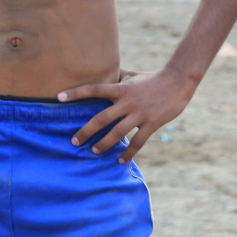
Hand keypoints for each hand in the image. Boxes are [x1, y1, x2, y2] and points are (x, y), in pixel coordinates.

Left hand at [60, 69, 194, 163]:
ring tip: (94, 151)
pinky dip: (129, 152)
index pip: (94, 89)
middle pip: (102, 118)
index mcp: (121, 89)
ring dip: (104, 144)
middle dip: (86, 131)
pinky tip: (121, 161)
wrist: (178, 81)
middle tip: (74, 141)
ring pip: (118, 132)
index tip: (58, 98)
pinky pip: (138, 142)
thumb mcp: (133, 75)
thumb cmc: (153, 78)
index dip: (76, 93)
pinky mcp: (152, 123)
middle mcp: (127, 101)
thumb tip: (106, 76)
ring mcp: (140, 113)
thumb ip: (118, 79)